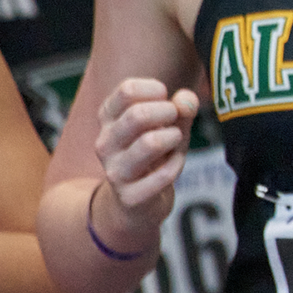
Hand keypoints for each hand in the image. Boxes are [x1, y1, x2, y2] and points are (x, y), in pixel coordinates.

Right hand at [92, 79, 199, 246]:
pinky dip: (176, 165)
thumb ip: (182, 107)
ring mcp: (114, 170)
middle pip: (138, 114)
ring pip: (150, 143)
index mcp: (109, 118)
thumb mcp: (171, 124)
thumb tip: (187, 100)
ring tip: (175, 140)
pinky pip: (163, 174)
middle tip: (175, 119)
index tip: (165, 98)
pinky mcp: (129, 196)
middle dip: (169, 112)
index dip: (155, 89)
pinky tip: (173, 165)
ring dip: (174, 138)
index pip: (127, 90)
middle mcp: (105, 142)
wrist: (138, 203)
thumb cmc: (156, 153)